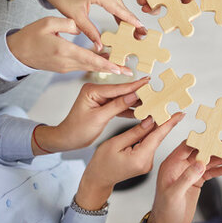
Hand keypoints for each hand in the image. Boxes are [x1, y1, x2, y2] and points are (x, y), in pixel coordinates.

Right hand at [6, 17, 131, 75]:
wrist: (17, 52)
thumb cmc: (30, 37)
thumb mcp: (47, 23)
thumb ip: (67, 23)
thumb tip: (82, 27)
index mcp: (63, 51)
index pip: (89, 58)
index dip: (106, 64)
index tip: (120, 69)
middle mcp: (66, 62)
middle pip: (94, 66)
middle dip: (112, 70)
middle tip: (129, 72)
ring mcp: (65, 67)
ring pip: (89, 66)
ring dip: (105, 67)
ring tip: (121, 66)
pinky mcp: (64, 67)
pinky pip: (82, 65)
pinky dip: (94, 64)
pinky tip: (104, 60)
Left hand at [32, 78, 148, 154]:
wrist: (67, 139)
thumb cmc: (77, 129)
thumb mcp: (99, 118)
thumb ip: (117, 105)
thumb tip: (134, 96)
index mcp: (93, 90)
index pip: (118, 88)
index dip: (135, 86)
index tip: (148, 82)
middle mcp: (97, 92)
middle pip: (122, 92)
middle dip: (138, 93)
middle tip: (154, 92)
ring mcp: (101, 99)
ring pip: (123, 99)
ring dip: (136, 102)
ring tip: (151, 102)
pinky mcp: (105, 107)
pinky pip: (120, 106)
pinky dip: (130, 110)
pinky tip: (141, 111)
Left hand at [37, 0, 142, 50]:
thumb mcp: (75, 17)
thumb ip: (89, 31)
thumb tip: (99, 44)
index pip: (118, 8)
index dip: (129, 19)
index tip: (140, 27)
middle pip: (122, 6)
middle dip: (131, 20)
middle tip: (140, 33)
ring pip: (119, 4)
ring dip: (126, 17)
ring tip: (134, 30)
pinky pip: (114, 1)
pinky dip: (119, 12)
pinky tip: (123, 22)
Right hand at [74, 113, 183, 210]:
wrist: (98, 179)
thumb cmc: (101, 162)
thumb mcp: (115, 143)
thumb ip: (135, 132)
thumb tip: (150, 121)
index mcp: (140, 158)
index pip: (157, 137)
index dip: (169, 124)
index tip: (180, 114)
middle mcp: (147, 163)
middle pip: (156, 138)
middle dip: (162, 122)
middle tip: (168, 106)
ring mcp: (147, 164)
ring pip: (153, 141)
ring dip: (153, 129)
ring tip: (155, 113)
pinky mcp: (145, 163)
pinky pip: (149, 146)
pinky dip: (147, 137)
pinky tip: (147, 127)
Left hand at [147, 139, 221, 222]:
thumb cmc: (164, 210)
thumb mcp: (173, 194)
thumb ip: (186, 178)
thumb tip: (199, 164)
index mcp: (171, 165)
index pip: (186, 148)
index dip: (200, 141)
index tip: (213, 137)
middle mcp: (181, 167)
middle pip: (201, 152)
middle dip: (215, 147)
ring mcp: (190, 174)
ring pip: (208, 162)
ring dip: (221, 159)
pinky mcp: (197, 181)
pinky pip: (210, 172)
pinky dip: (220, 170)